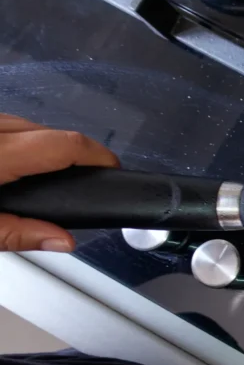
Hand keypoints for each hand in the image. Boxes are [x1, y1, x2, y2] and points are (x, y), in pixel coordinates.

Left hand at [0, 114, 118, 251]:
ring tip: (31, 177)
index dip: (98, 156)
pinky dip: (17, 139)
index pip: (68, 144)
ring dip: (39, 146)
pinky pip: (9, 123)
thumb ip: (19, 234)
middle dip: (66, 157)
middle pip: (51, 133)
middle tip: (65, 186)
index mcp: (1, 154)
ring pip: (29, 124)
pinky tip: (9, 162)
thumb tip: (62, 240)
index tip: (111, 170)